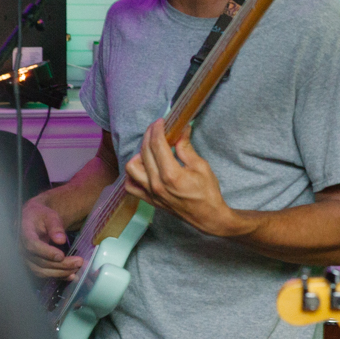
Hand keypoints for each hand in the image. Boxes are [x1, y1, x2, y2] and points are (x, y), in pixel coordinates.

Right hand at [20, 197, 83, 279]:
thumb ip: (55, 226)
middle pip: (40, 261)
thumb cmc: (41, 216)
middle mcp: (22, 248)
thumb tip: (61, 240)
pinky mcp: (32, 265)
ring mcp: (26, 258)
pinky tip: (71, 275)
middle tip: (79, 262)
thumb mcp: (49, 215)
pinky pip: (43, 274)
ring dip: (60, 272)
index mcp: (24, 232)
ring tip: (77, 268)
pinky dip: (57, 276)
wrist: (32, 221)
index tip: (61, 256)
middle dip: (61, 264)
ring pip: (41, 270)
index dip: (46, 252)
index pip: (32, 245)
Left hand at [124, 120, 239, 236]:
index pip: (157, 145)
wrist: (208, 217)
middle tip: (157, 128)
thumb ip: (186, 148)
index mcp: (171, 175)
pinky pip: (131, 186)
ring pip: (132, 168)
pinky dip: (133, 174)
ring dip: (139, 154)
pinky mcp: (149, 200)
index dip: (157, 129)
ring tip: (150, 149)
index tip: (161, 121)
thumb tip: (181, 130)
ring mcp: (151, 193)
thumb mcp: (201, 166)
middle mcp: (157, 184)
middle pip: (145, 152)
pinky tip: (143, 167)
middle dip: (149, 135)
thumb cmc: (208, 193)